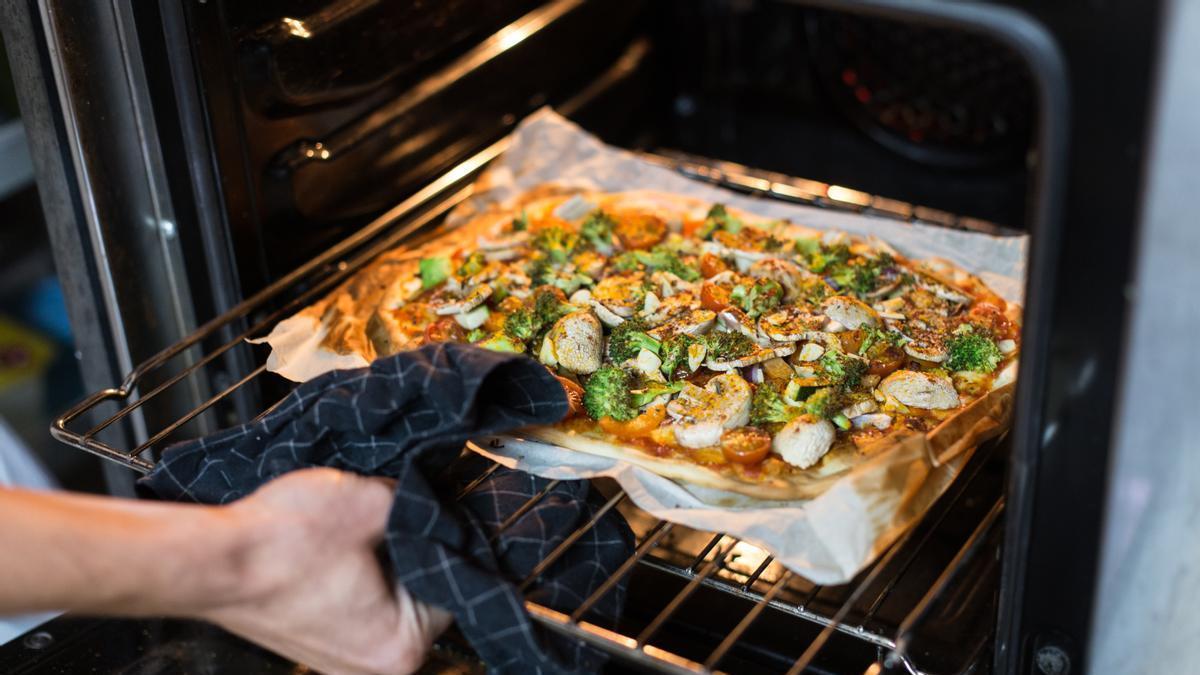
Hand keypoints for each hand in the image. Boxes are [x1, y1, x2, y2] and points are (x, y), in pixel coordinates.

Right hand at [204, 468, 452, 674]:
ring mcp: (344, 659)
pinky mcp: (319, 642)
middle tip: (380, 518)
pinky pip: (357, 601)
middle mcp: (376, 667)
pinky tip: (331, 548)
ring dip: (377, 558)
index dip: (439, 536)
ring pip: (388, 593)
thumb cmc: (279, 545)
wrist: (209, 560)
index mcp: (401, 647)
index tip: (422, 510)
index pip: (451, 581)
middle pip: (420, 590)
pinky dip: (352, 572)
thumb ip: (418, 504)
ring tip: (349, 534)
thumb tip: (431, 499)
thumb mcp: (372, 501)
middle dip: (406, 548)